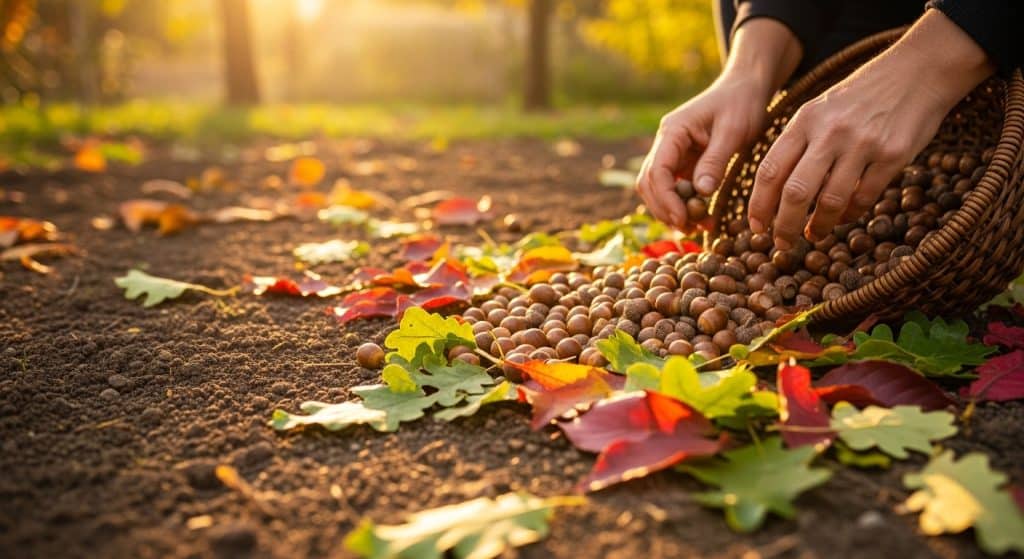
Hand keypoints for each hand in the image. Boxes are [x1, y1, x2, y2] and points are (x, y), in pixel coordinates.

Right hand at [636, 18, 801, 229]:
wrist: (747, 87)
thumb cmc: (742, 103)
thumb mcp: (733, 131)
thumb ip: (715, 160)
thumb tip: (700, 192)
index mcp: (673, 131)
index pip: (656, 171)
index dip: (665, 199)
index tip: (683, 218)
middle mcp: (666, 143)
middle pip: (649, 184)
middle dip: (665, 209)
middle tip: (689, 229)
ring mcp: (673, 153)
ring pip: (658, 189)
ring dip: (672, 210)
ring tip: (698, 227)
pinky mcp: (684, 162)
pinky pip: (675, 188)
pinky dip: (684, 205)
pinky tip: (703, 217)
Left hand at [748, 9, 994, 248]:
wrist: (918, 71)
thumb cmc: (860, 97)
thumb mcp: (820, 109)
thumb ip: (798, 144)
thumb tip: (774, 192)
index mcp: (804, 120)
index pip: (770, 170)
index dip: (759, 205)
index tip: (756, 227)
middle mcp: (829, 133)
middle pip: (795, 192)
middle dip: (784, 226)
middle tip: (782, 245)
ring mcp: (862, 144)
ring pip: (830, 201)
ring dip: (818, 226)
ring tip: (813, 235)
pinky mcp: (893, 155)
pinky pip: (864, 197)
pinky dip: (850, 215)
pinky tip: (843, 219)